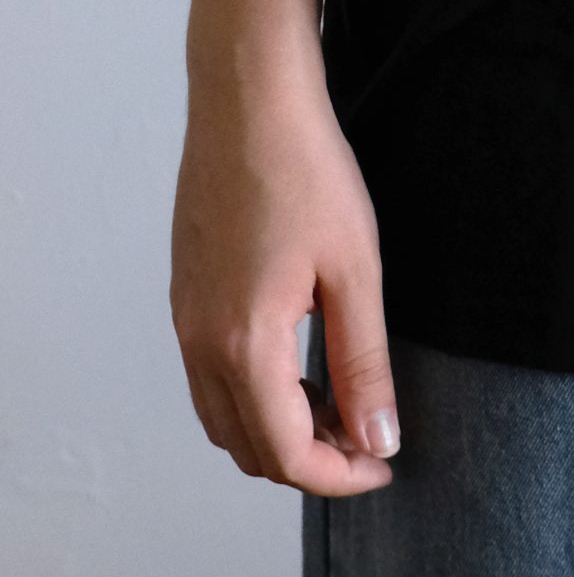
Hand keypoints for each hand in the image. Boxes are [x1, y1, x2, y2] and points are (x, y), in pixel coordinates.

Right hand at [170, 56, 399, 493]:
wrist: (249, 99)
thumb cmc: (306, 171)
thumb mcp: (355, 270)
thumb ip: (364, 364)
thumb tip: (377, 439)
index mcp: (244, 345)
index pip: (286, 454)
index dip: (340, 476)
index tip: (385, 463)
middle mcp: (201, 344)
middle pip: (248, 448)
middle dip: (310, 461)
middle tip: (369, 437)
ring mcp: (186, 320)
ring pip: (224, 418)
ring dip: (279, 430)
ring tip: (340, 401)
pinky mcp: (186, 296)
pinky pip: (212, 378)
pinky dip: (255, 394)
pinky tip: (301, 361)